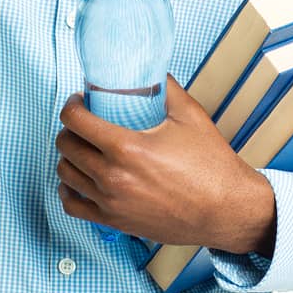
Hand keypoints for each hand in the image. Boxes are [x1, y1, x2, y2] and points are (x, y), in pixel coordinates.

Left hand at [55, 74, 277, 255]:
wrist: (226, 210)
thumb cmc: (212, 166)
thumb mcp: (190, 116)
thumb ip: (166, 88)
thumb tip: (150, 70)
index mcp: (127, 148)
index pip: (75, 120)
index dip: (71, 105)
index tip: (79, 101)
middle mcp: (113, 177)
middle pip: (66, 145)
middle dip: (69, 128)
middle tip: (82, 121)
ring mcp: (111, 203)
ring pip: (65, 174)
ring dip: (68, 156)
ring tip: (82, 147)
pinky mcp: (115, 222)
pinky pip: (72, 206)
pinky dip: (68, 190)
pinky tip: (78, 179)